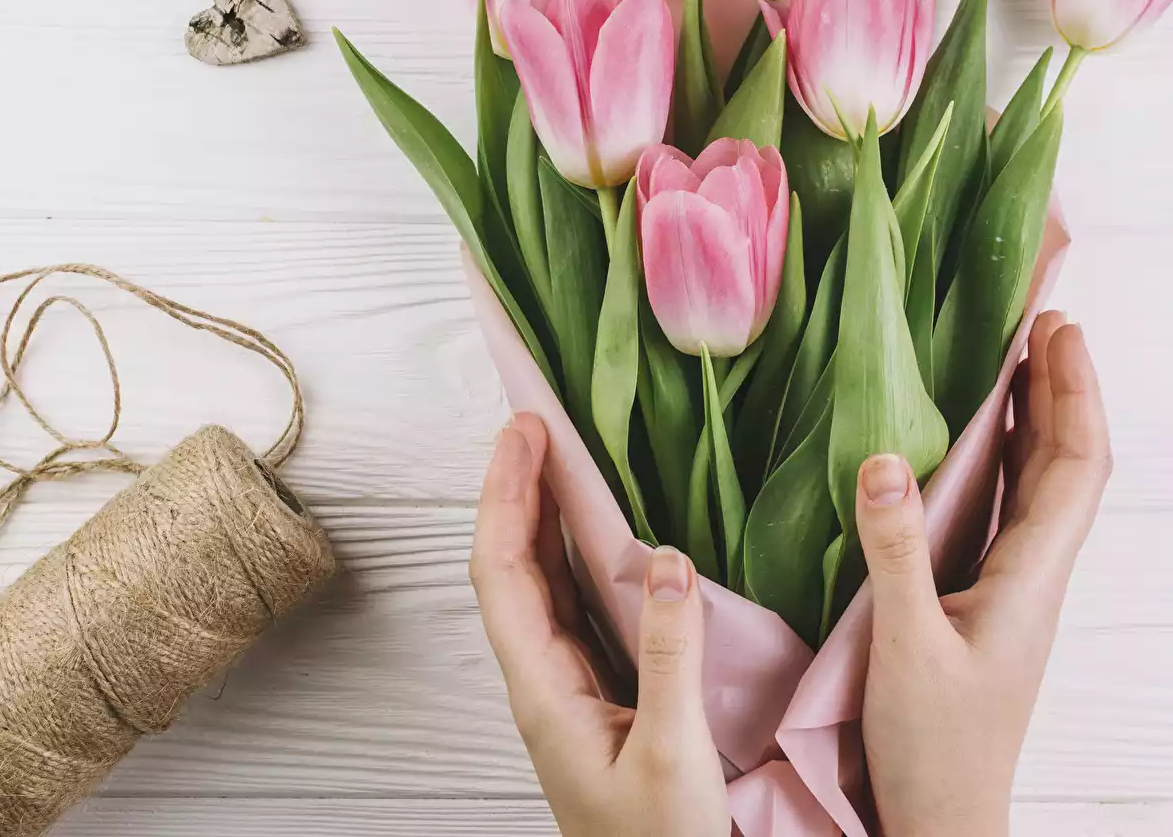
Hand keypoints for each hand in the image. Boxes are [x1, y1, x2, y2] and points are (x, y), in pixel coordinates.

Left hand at [470, 413, 730, 836]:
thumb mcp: (671, 753)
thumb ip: (668, 655)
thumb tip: (665, 558)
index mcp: (543, 690)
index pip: (502, 572)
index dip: (506, 496)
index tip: (524, 430)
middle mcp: (544, 681)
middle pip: (513, 567)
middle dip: (519, 488)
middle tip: (539, 419)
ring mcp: (569, 689)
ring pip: (545, 585)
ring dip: (548, 516)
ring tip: (565, 452)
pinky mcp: (601, 698)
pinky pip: (580, 609)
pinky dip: (584, 556)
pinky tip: (608, 531)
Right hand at [858, 313, 1110, 836]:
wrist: (943, 819)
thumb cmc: (931, 746)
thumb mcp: (904, 647)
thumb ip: (895, 554)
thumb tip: (883, 457)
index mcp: (1032, 580)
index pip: (1076, 467)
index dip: (1075, 394)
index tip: (1059, 329)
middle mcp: (1033, 577)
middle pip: (1066, 466)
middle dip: (1061, 390)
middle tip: (1042, 321)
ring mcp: (1011, 592)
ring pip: (1037, 487)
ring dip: (1033, 420)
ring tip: (1014, 359)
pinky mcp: (981, 606)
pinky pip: (1002, 513)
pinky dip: (996, 462)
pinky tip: (968, 444)